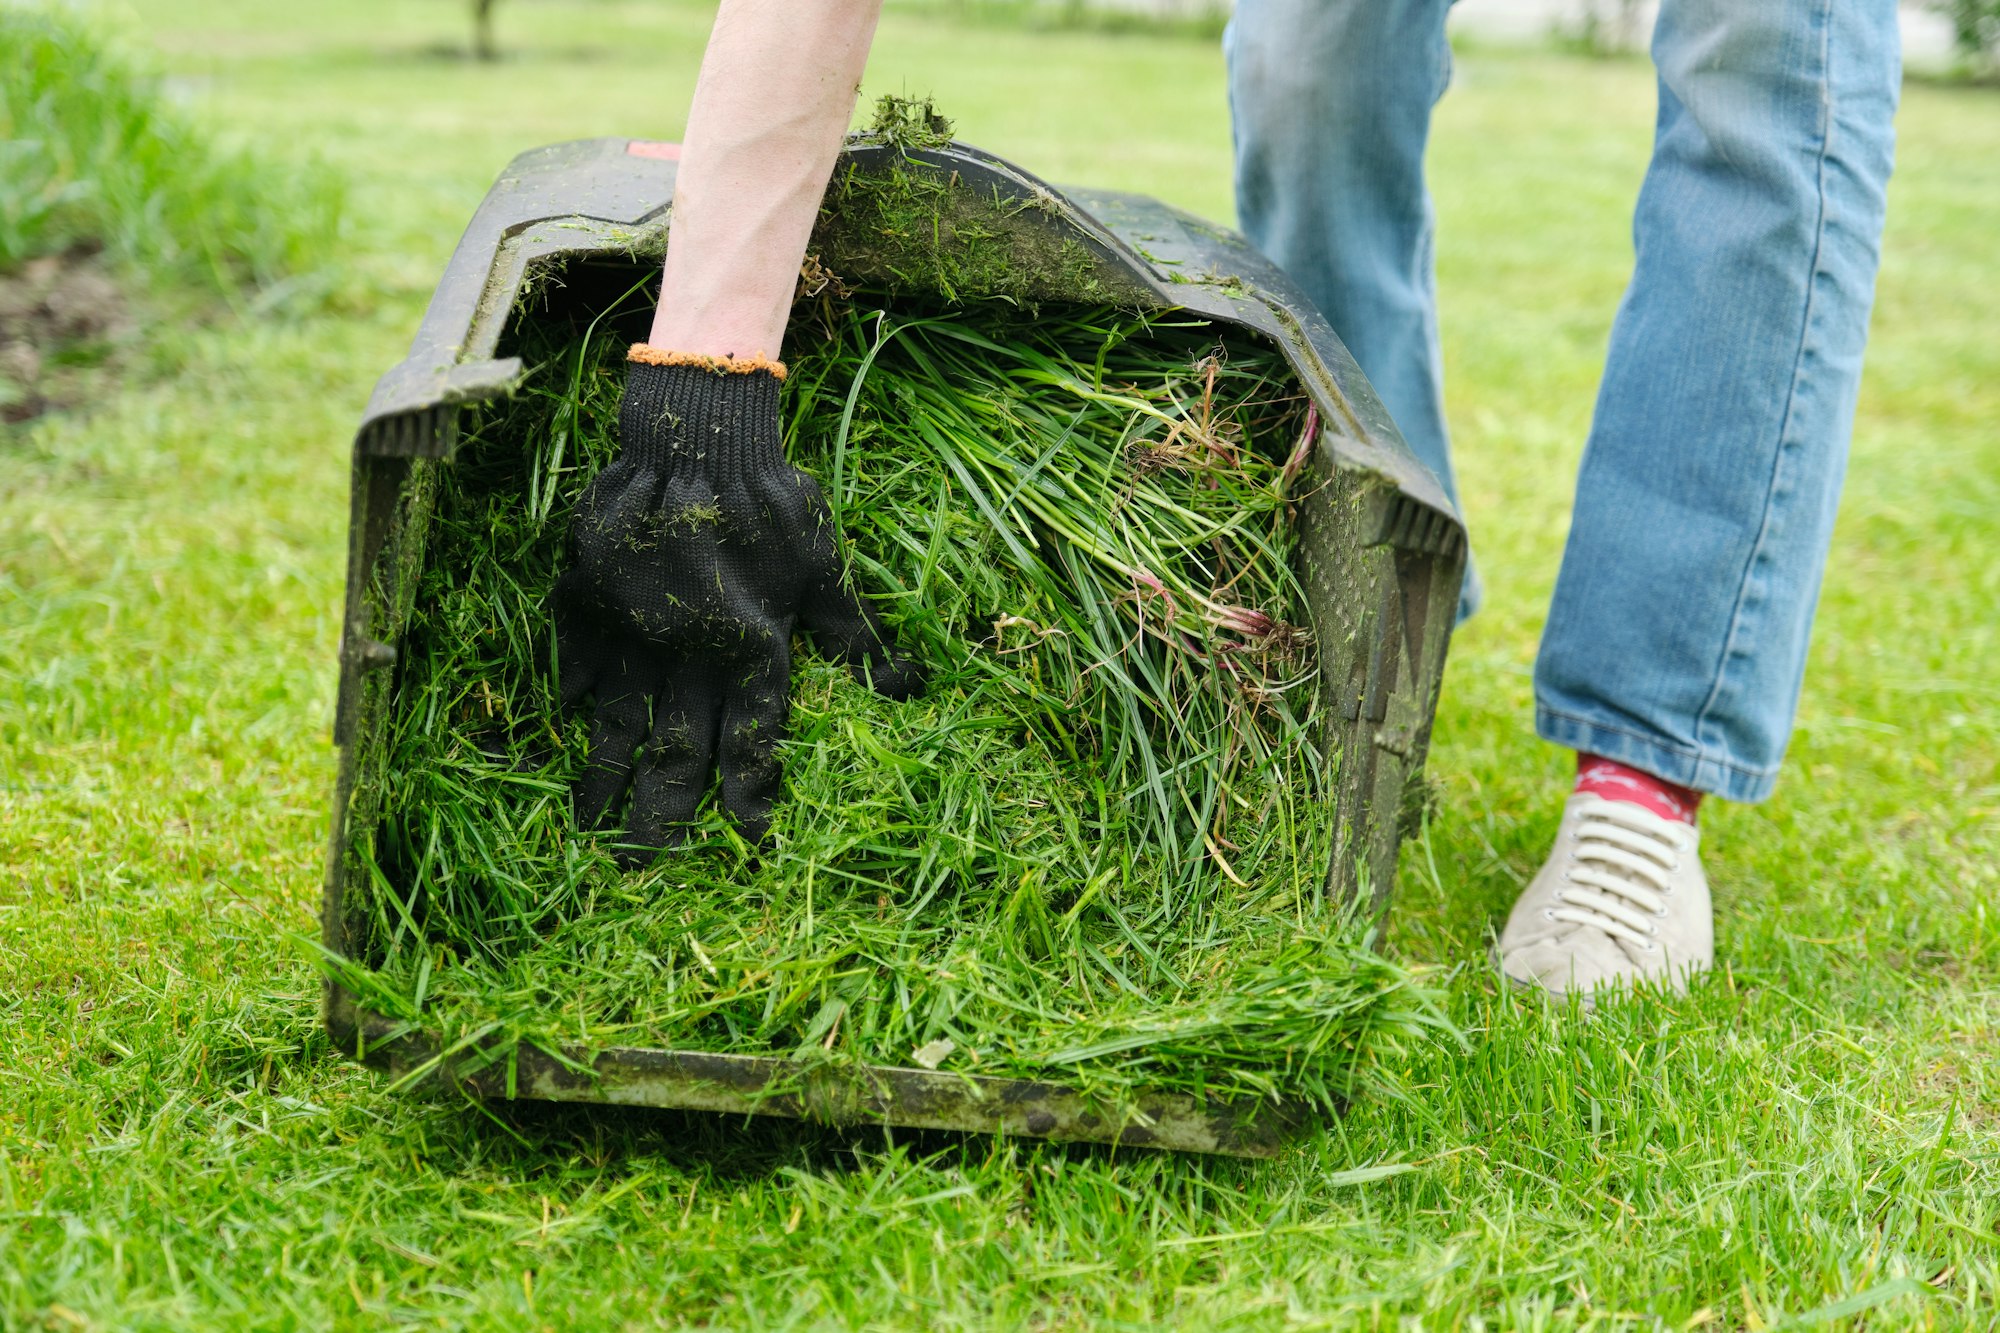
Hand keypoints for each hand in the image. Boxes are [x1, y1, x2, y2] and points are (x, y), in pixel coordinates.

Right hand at [552, 349, 921, 865]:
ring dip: (605, 777)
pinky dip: (576, 699)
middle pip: (678, 748)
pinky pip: (581, 662)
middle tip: (644, 868)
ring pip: (619, 719)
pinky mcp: (591, 599)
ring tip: (589, 828)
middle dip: (663, 814)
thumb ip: (852, 634)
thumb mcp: (824, 565)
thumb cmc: (774, 500)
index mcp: (754, 644)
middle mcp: (691, 649)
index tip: (749, 844)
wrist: (697, 434)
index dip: (753, 794)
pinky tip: (567, 733)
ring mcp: (634, 627)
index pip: (755, 739)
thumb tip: (904, 688)